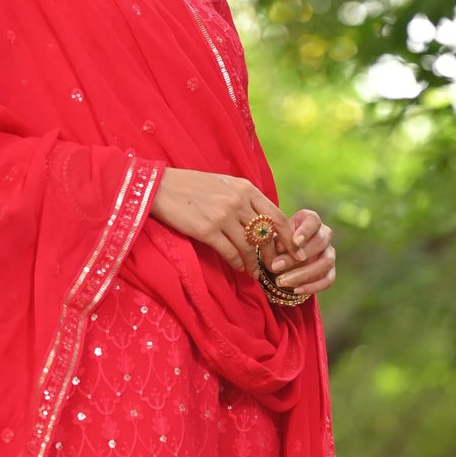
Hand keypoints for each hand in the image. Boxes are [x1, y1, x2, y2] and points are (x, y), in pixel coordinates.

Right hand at [149, 169, 304, 278]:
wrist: (159, 187)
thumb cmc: (192, 186)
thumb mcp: (224, 184)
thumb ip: (245, 199)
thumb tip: (263, 221)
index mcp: (245, 188)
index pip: (277, 216)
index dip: (290, 237)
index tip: (296, 251)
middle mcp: (238, 201)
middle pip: (266, 234)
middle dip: (274, 254)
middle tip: (276, 266)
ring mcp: (222, 216)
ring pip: (249, 247)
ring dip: (255, 263)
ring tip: (256, 272)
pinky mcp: (207, 230)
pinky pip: (230, 253)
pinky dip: (238, 264)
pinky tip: (240, 268)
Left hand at [266, 207, 335, 295]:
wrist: (281, 258)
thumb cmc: (276, 242)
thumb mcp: (273, 238)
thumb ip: (278, 240)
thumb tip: (281, 247)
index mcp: (310, 220)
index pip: (313, 221)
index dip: (306, 231)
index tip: (295, 242)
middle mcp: (324, 234)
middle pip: (320, 242)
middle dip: (297, 257)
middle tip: (276, 266)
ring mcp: (329, 252)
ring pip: (326, 262)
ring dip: (303, 274)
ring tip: (281, 281)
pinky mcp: (330, 270)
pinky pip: (328, 280)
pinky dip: (312, 286)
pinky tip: (295, 290)